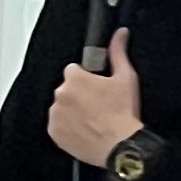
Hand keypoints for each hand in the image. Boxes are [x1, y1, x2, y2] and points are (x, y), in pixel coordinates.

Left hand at [47, 30, 143, 168]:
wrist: (120, 145)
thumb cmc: (123, 114)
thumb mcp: (126, 77)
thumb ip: (118, 52)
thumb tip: (120, 34)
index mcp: (75, 78)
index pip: (74, 71)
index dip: (87, 79)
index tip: (96, 88)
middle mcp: (61, 94)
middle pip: (67, 89)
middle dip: (79, 95)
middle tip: (97, 105)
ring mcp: (56, 114)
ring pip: (62, 107)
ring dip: (72, 110)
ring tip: (92, 119)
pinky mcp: (54, 132)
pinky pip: (58, 125)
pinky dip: (68, 127)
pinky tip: (84, 129)